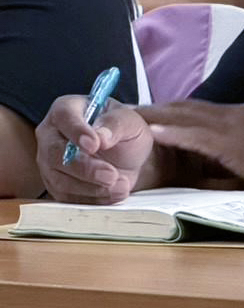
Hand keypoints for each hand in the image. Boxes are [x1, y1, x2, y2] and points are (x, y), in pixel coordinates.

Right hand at [36, 95, 154, 202]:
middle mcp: (51, 135)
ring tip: (121, 185)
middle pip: (56, 153)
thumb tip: (101, 137)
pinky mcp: (55, 184)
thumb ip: (116, 124)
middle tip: (111, 175)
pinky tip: (114, 193)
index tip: (95, 145)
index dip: (78, 131)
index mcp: (66, 109)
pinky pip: (67, 197)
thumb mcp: (130, 121)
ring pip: (60, 179)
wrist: (127, 156)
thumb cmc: (124, 131)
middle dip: (85, 168)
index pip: (65, 117)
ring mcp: (49, 162)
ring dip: (92, 187)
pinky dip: (92, 198)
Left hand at [142, 101, 243, 190]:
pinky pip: (195, 135)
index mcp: (241, 115)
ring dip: (157, 115)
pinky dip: (173, 131)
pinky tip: (153, 131)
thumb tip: (224, 163)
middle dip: (158, 107)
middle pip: (187, 106)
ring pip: (186, 116)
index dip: (174, 108)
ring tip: (132, 115)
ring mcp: (231, 127)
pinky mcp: (230, 143)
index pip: (200, 108)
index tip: (153, 110)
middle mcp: (233, 114)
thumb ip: (241, 149)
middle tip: (131, 107)